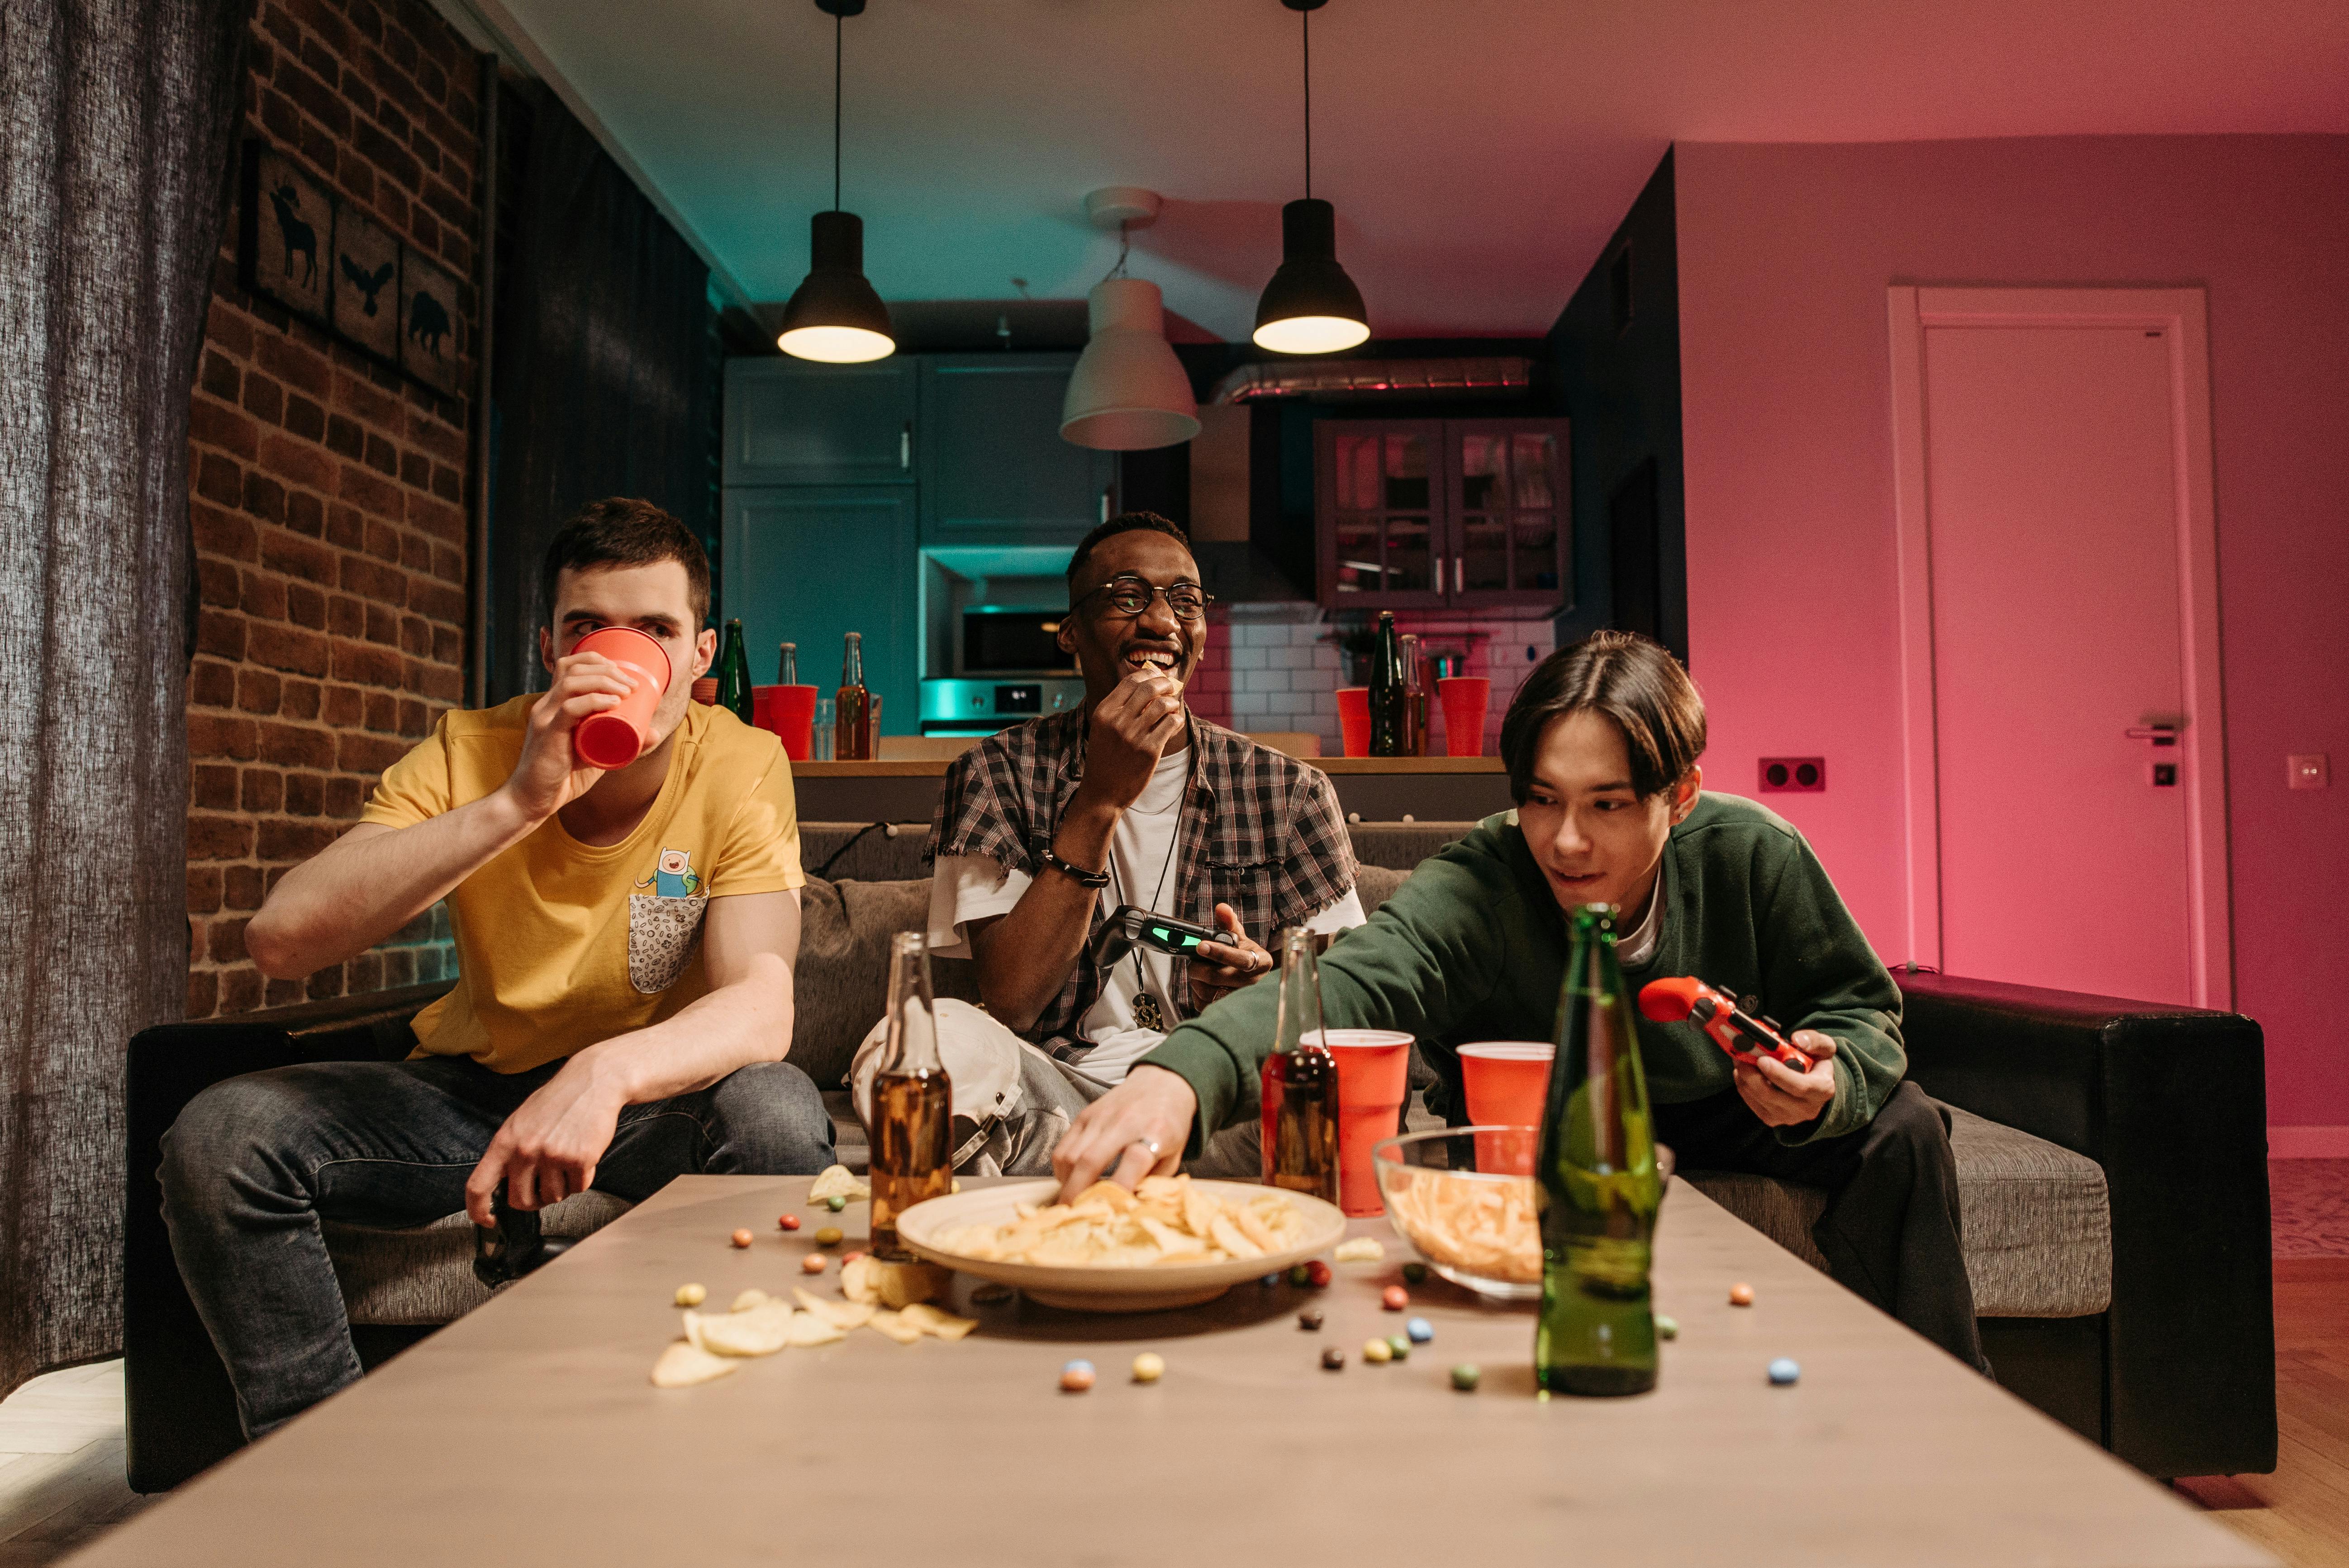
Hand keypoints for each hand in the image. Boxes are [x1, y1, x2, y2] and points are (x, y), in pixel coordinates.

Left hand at [464, 1052, 627, 1223]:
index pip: (478, 1186)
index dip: (479, 1211)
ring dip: (561, 1187)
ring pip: (552, 1197)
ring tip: (566, 1162)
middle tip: (544, 1185)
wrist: (594, 1082)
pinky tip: (582, 1158)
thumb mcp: (520, 1122)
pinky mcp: (580, 1159)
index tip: (489, 1220)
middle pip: (520, 1201)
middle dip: (533, 1199)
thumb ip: (509, 1153)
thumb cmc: (557, 1101)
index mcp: (505, 1141)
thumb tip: (502, 1187)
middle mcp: (526, 1150)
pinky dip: (581, 1179)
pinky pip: (578, 1188)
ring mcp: (553, 1155)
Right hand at [500, 652, 642, 822]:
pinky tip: (613, 702)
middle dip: (607, 669)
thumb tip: (654, 732)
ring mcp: (544, 718)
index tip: (622, 672)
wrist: (532, 801)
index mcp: (553, 704)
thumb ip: (620, 742)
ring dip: (604, 681)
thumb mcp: (596, 754)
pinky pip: (569, 709)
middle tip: (632, 684)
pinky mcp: (547, 735)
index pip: (569, 665)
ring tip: (627, 691)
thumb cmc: (563, 777)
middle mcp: (545, 706)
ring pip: (571, 683)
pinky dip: (594, 701)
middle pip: (573, 669)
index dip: (596, 660)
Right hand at [1052, 1064, 1197, 1200]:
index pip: (1134, 1162)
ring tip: (1075, 1197)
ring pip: (1070, 1155)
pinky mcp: (1086, 1114)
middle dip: (1077, 1194)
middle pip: (1089, 1161)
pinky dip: (1062, 1167)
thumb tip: (1132, 1209)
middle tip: (1075, 1214)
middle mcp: (1124, 1122)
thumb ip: (1155, 1181)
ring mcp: (1101, 1116)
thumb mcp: (1174, 1155)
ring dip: (1068, 1182)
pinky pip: (1063, 1145)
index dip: (1120, 1191)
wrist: (1162, 1081)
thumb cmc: (1171, 1124)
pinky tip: (1071, 1177)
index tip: (1113, 1212)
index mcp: (1155, 1132)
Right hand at [1074, 669, 1185, 813]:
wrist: (1102, 791)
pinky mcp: (1150, 750)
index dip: (1148, 674)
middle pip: (1149, 688)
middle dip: (1164, 683)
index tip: (1157, 676)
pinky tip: (1174, 723)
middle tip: (1170, 687)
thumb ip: (1120, 707)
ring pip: (1163, 704)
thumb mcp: (1104, 728)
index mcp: (1104, 712)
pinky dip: (1177, 719)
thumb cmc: (1105, 757)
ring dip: (1172, 702)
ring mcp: (1134, 736)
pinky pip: (1171, 724)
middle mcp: (1117, 721)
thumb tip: (1148, 683)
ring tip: (1172, 708)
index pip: (1130, 681)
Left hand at [1188, 901, 1270, 1008]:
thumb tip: (1222, 908)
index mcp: (1261, 962)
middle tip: (1192, 962)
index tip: (1201, 946)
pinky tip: (1201, 985)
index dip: (1219, 953)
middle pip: (1219, 977)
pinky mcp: (1229, 1010)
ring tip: (1198, 974)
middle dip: (1199, 968)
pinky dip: (1197, 994)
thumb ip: (1229, 923)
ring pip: (1209, 993)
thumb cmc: (1244, 956)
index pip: (1240, 959)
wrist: (1253, 981)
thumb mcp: (1241, 939)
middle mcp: (1254, 983)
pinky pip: (1205, 1005)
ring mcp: (1242, 999)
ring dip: (1197, 982)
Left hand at [1732, 1030, 1838, 1128]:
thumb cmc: (1818, 1064)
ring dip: (1744, 1078)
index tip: (1762, 1060)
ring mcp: (1788, 1116)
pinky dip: (1743, 1085)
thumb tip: (1797, 1040)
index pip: (1799, 1087)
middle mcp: (1806, 1108)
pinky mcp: (1772, 1119)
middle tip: (1742, 1056)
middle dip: (1752, 1074)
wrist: (1815, 1084)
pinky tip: (1744, 1072)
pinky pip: (1752, 1103)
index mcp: (1822, 1089)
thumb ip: (1815, 1041)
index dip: (1778, 1074)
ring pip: (1758, 1099)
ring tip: (1740, 1060)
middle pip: (1771, 1095)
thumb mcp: (1825, 1047)